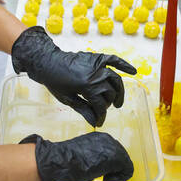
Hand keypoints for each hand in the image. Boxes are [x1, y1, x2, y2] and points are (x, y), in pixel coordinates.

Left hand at [11, 26, 135, 125]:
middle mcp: (95, 75)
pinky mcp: (96, 57)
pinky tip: (133, 71)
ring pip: (115, 80)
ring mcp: (97, 65)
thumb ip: (83, 109)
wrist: (47, 62)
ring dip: (119, 91)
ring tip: (117, 102)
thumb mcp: (67, 99)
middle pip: (110, 93)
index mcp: (87, 87)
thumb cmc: (55, 82)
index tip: (99, 122)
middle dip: (108, 104)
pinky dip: (124, 65)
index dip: (101, 116)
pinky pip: (114, 60)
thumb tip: (94, 123)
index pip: (101, 105)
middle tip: (104, 109)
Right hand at [19, 132, 133, 180]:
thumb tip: (94, 166)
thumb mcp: (81, 156)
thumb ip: (91, 158)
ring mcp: (113, 148)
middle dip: (115, 171)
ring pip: (125, 164)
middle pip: (121, 157)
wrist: (60, 160)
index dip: (109, 166)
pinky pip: (127, 170)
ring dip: (117, 176)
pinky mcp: (116, 158)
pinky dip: (119, 179)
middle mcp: (108, 139)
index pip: (113, 152)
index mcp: (99, 137)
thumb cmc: (65, 160)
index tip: (102, 176)